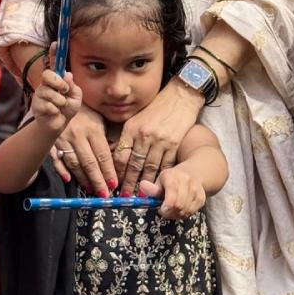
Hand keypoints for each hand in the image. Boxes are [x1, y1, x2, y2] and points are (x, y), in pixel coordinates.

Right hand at [32, 53, 82, 134]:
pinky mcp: (37, 105)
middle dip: (58, 82)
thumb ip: (73, 86)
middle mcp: (46, 83)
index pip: (54, 63)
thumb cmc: (67, 108)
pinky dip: (56, 110)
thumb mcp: (76, 97)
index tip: (56, 43)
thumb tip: (67, 74)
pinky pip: (48, 105)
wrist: (58, 125)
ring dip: (60, 101)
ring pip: (49, 92)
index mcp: (57, 78)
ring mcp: (40, 93)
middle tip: (65, 90)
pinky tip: (54, 113)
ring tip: (61, 106)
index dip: (54, 52)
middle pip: (47, 74)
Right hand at [52, 103, 117, 198]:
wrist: (63, 98)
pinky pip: (56, 158)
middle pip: (89, 162)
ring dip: (82, 179)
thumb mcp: (100, 120)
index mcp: (93, 129)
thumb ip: (106, 138)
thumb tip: (115, 160)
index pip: (103, 155)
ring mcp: (64, 139)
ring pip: (74, 163)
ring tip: (91, 189)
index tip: (113, 185)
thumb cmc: (87, 112)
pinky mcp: (52, 142)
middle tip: (103, 194)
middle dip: (97, 180)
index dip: (108, 171)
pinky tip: (68, 179)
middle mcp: (78, 135)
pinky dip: (61, 170)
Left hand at [113, 79, 203, 194]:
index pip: (121, 155)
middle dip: (128, 184)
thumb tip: (113, 153)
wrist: (180, 97)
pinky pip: (166, 165)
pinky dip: (161, 177)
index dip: (117, 172)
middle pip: (134, 165)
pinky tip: (158, 185)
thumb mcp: (136, 118)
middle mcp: (144, 135)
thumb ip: (126, 136)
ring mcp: (160, 140)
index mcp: (132, 128)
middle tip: (124, 197)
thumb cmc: (156, 108)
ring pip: (150, 168)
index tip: (114, 183)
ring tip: (139, 196)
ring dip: (144, 184)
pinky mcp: (174, 144)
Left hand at [140, 167, 205, 218]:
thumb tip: (142, 186)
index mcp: (173, 176)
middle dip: (169, 212)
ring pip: (185, 211)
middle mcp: (187, 181)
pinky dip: (183, 214)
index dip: (167, 205)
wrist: (192, 173)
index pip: (172, 192)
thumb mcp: (159, 181)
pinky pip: (191, 212)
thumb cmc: (171, 179)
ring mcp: (196, 190)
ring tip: (171, 208)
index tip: (162, 209)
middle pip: (178, 205)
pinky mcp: (201, 198)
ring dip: (176, 214)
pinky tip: (179, 209)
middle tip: (164, 210)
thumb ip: (152, 188)